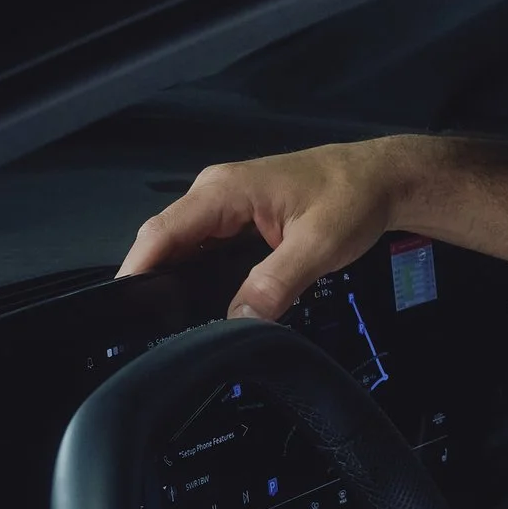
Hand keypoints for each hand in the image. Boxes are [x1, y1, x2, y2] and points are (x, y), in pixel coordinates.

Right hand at [118, 139, 407, 319]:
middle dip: (151, 280)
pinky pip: (206, 246)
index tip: (123, 309)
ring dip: (174, 278)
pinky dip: (197, 272)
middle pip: (166, 241)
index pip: (162, 233)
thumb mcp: (319, 245)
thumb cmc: (354, 198)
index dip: (137, 270)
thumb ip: (277, 282)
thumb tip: (241, 320)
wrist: (385, 179)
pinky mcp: (241, 216)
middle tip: (147, 330)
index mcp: (224, 191)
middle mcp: (215, 192)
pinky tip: (200, 302)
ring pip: (185, 245)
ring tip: (167, 323)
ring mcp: (227, 204)